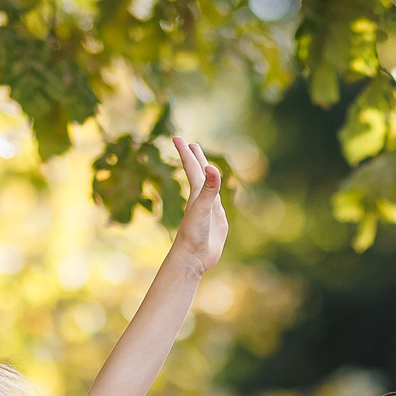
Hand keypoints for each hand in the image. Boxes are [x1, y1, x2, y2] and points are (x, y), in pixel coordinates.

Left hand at [164, 136, 226, 272]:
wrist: (194, 258)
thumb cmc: (194, 233)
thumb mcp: (202, 207)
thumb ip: (209, 188)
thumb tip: (212, 168)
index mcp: (196, 193)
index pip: (191, 167)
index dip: (185, 151)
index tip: (177, 137)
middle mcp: (202, 199)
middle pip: (198, 174)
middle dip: (195, 158)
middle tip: (191, 144)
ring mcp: (209, 210)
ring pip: (208, 187)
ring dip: (206, 176)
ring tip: (205, 167)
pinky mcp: (217, 222)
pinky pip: (217, 204)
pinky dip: (216, 196)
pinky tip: (215, 197)